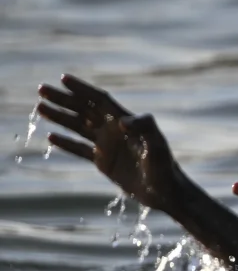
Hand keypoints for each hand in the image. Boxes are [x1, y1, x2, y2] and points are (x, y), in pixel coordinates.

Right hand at [36, 74, 183, 210]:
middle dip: (64, 99)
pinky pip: (80, 149)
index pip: (99, 100)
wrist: (164, 191)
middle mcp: (114, 129)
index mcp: (125, 121)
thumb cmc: (164, 166)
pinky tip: (51, 136)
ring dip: (60, 117)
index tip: (63, 79)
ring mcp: (108, 145)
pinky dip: (66, 143)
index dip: (82, 89)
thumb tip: (122, 121)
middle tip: (41, 89)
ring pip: (78, 126)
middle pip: (84, 109)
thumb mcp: (157, 144)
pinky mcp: (104, 161)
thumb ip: (144, 128)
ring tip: (40, 107)